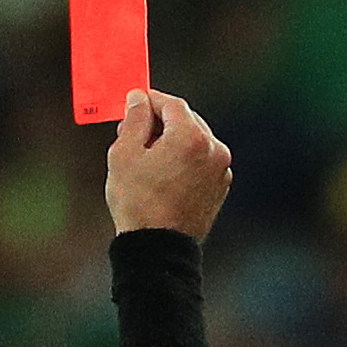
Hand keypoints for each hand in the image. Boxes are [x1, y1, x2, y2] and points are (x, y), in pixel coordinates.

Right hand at [103, 90, 231, 239]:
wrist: (159, 248)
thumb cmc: (138, 201)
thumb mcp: (125, 153)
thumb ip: (134, 119)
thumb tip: (139, 98)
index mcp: (191, 137)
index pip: (171, 104)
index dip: (149, 100)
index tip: (134, 102)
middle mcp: (214, 150)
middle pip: (186, 120)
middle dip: (160, 120)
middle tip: (133, 130)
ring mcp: (221, 170)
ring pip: (195, 140)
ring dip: (173, 139)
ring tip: (146, 154)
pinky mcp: (220, 187)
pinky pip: (201, 160)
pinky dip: (185, 158)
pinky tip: (163, 171)